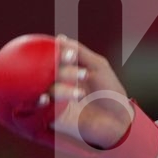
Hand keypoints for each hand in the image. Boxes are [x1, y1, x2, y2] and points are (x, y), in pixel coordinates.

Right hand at [43, 36, 136, 150]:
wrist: (118, 119)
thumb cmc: (110, 91)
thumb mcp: (98, 66)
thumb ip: (79, 52)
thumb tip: (59, 38)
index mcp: (67, 69)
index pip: (53, 57)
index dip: (59, 55)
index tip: (71, 56)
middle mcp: (57, 82)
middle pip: (48, 72)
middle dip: (63, 71)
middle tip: (83, 74)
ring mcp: (54, 99)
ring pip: (46, 88)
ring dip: (62, 89)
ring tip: (81, 94)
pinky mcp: (51, 116)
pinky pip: (38, 107)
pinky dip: (39, 102)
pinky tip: (45, 99)